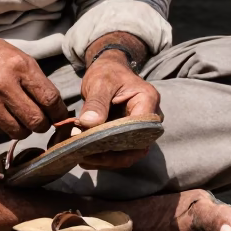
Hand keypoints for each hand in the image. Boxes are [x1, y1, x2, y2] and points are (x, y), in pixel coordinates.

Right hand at [0, 28, 69, 137]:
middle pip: (37, 121)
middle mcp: (3, 85)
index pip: (50, 99)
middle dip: (43, 125)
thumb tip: (51, 104)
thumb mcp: (13, 54)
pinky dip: (2, 127)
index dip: (59, 112)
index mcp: (18, 66)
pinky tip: (0, 115)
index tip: (59, 116)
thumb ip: (32, 78)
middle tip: (40, 121)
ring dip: (23, 129)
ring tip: (20, 119)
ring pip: (18, 131)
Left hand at [75, 50, 161, 169]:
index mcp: (148, 101)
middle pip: (136, 148)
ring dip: (105, 160)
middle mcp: (149, 120)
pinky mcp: (129, 137)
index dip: (118, 141)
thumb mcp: (100, 83)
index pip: (138, 129)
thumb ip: (96, 102)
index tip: (93, 145)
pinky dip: (103, 157)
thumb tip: (88, 124)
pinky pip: (120, 153)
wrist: (108, 70)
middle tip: (84, 156)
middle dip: (110, 157)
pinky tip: (84, 158)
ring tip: (81, 158)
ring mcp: (140, 130)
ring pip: (128, 154)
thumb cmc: (107, 73)